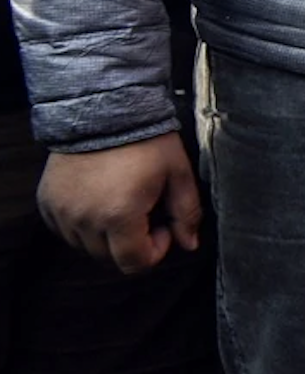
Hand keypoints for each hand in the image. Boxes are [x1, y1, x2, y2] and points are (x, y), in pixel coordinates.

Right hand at [39, 133, 198, 273]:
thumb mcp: (177, 174)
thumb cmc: (145, 140)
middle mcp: (85, 219)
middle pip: (109, 258)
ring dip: (106, 236)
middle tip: (146, 212)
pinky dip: (82, 224)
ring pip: (85, 246)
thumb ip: (186, 213)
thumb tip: (189, 244)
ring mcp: (62, 212)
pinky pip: (64, 230)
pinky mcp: (47, 202)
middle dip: (133, 243)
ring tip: (122, 203)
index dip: (155, 251)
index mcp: (119, 216)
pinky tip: (99, 201)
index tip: (163, 227)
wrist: (105, 109)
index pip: (134, 263)